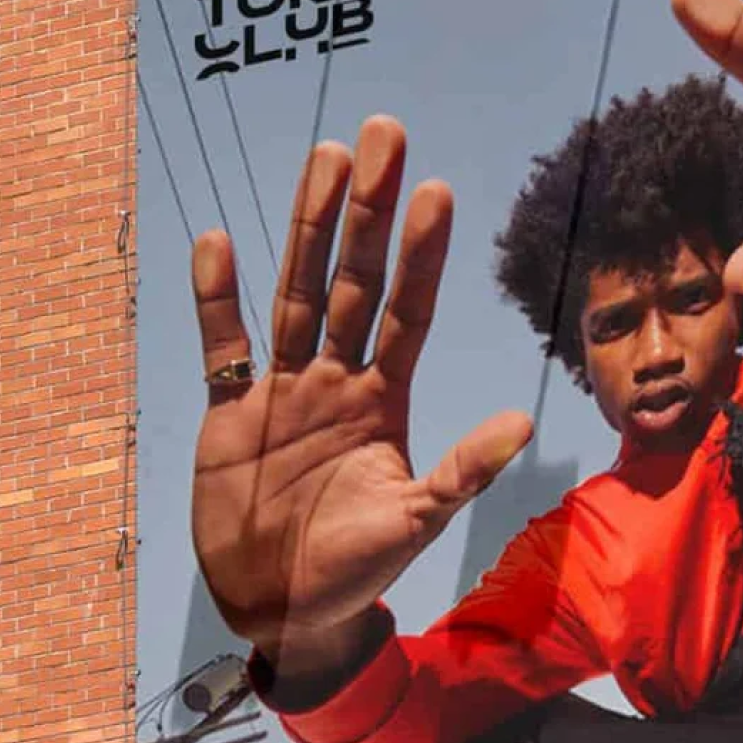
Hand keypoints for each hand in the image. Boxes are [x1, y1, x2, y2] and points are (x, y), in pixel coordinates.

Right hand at [188, 117, 532, 692]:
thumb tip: (525, 422)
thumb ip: (461, 471)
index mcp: (384, 399)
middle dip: (367, 210)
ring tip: (322, 157)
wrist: (282, 609)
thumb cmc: (356, 567)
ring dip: (307, 226)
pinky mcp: (231, 409)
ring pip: (296, 291)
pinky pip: (222, 343)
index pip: (409, 311)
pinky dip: (216, 296)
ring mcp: (283, 387)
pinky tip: (218, 240)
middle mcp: (337, 378)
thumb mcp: (415, 521)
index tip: (437, 190)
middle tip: (383, 133)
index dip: (421, 254)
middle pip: (353, 278)